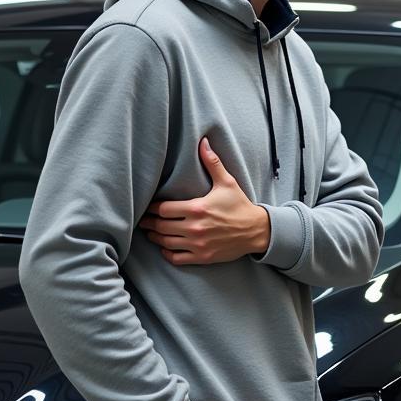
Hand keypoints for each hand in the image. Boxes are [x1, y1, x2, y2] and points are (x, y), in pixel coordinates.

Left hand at [140, 138, 270, 264]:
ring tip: (151, 233)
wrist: (256, 230)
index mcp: (197, 208)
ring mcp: (198, 244)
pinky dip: (167, 253)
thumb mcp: (227, 182)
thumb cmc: (240, 205)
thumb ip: (212, 163)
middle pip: (161, 226)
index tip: (149, 207)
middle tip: (144, 220)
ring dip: (155, 238)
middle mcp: (195, 227)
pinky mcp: (202, 256)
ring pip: (166, 242)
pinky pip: (176, 258)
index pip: (163, 209)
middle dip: (149, 223)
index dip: (152, 208)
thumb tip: (203, 142)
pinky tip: (165, 247)